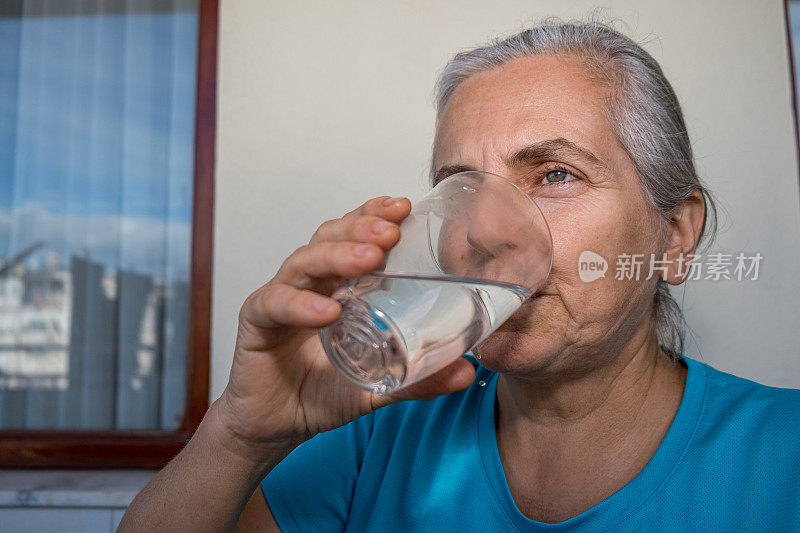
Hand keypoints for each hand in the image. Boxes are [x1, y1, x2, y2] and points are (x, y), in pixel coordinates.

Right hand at [215, 196, 475, 458]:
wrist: (276, 426)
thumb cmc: (323, 393)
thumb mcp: (378, 386)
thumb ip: (418, 379)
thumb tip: (467, 372)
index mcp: (338, 284)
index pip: (354, 236)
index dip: (374, 214)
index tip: (404, 207)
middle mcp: (309, 283)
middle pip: (330, 237)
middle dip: (361, 227)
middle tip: (391, 232)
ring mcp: (281, 298)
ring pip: (303, 261)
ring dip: (336, 256)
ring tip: (368, 260)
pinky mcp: (256, 322)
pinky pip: (275, 304)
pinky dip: (300, 304)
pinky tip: (326, 311)